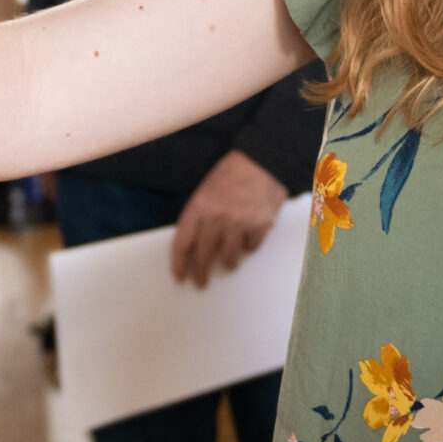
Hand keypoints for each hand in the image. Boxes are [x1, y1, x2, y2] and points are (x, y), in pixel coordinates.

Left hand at [169, 150, 288, 288]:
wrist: (264, 158)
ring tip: (228, 264)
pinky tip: (246, 244)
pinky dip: (248, 248)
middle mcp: (217, 218)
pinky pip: (251, 248)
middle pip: (204, 255)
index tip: (179, 276)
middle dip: (200, 273)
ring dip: (227, 263)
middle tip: (200, 283)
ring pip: (229, 257)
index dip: (178, 264)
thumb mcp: (206, 189)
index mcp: (199, 207)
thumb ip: (200, 215)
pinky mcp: (260, 226)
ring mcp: (240, 224)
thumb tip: (196, 241)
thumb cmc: (233, 171)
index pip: (182, 243)